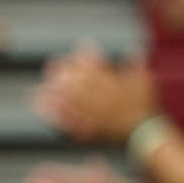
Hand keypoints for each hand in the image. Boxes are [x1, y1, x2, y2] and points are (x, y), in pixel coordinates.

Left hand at [31, 46, 157, 143]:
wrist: (143, 133)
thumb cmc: (145, 106)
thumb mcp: (144, 81)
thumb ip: (137, 65)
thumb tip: (135, 49)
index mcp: (105, 80)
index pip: (87, 64)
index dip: (78, 57)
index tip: (72, 55)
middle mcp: (92, 93)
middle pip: (69, 79)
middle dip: (58, 73)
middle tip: (51, 69)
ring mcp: (85, 109)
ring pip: (62, 98)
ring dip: (50, 93)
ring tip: (38, 90)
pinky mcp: (83, 124)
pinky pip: (62, 117)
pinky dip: (51, 113)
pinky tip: (42, 111)